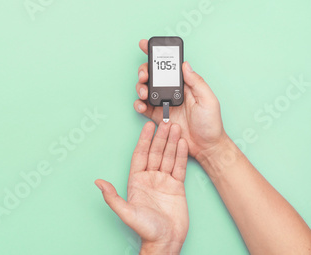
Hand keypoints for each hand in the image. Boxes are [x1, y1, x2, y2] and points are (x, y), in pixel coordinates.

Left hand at [95, 122, 188, 253]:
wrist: (165, 240)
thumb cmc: (145, 229)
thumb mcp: (126, 212)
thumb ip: (112, 197)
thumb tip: (98, 183)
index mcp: (136, 180)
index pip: (140, 155)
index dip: (144, 140)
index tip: (148, 126)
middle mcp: (149, 178)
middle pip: (155, 152)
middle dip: (160, 137)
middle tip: (166, 121)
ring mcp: (163, 181)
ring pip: (168, 157)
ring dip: (172, 142)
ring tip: (176, 128)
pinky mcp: (177, 186)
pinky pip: (179, 167)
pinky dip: (181, 155)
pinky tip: (183, 143)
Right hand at [134, 39, 226, 158]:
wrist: (205, 147)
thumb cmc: (211, 124)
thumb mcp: (209, 100)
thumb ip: (197, 82)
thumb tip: (185, 65)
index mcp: (185, 84)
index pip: (169, 66)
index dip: (157, 54)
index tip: (146, 45)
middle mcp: (172, 91)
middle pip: (153, 75)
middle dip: (144, 71)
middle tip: (144, 75)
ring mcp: (163, 104)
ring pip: (145, 89)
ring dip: (140, 87)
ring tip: (143, 92)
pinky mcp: (157, 117)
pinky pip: (143, 107)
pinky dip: (138, 105)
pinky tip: (140, 105)